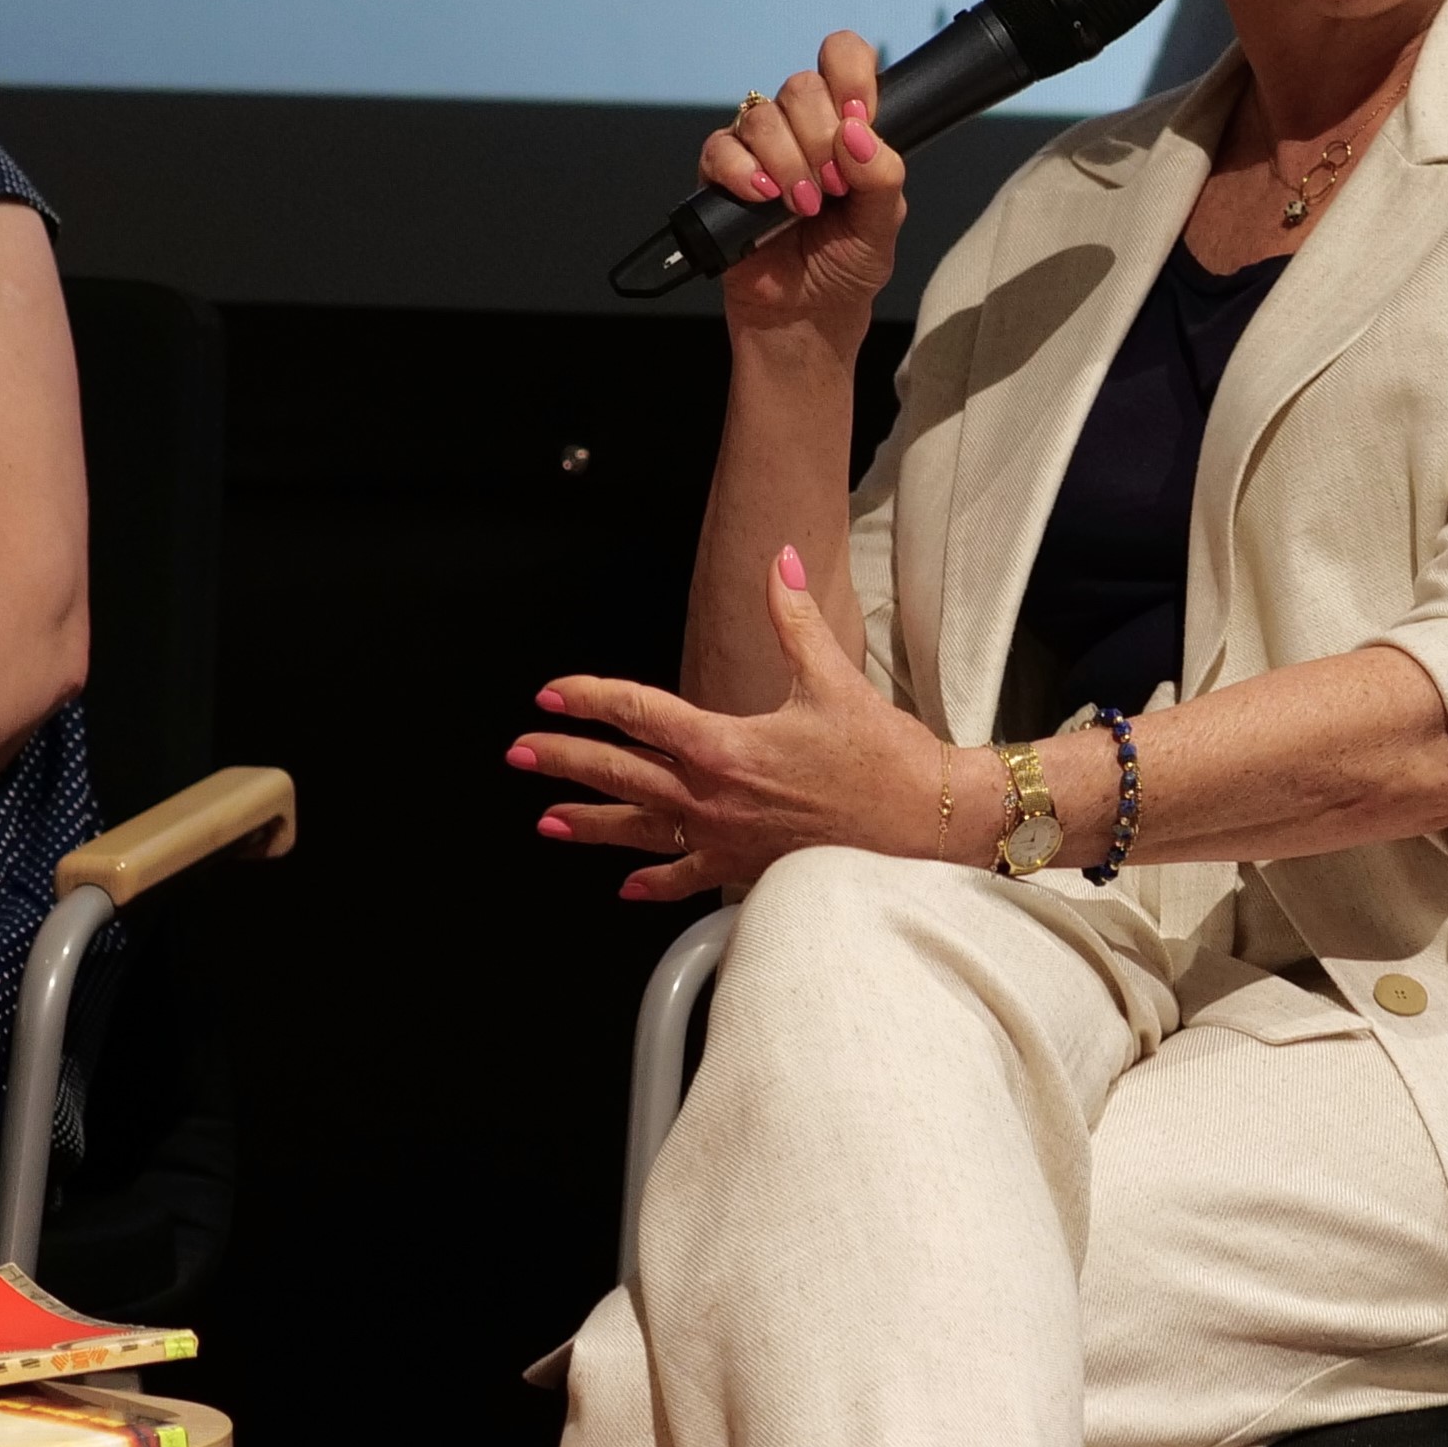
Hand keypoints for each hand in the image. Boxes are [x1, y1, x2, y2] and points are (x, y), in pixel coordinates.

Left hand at [518, 544, 959, 900]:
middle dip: (564, 761)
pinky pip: (686, 880)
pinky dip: (653, 882)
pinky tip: (626, 886)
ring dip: (591, 824)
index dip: (590, 698)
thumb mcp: (833, 678)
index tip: (552, 693)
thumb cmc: (884, 758)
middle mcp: (714, 798)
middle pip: (621, 775)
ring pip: (642, 832)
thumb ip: (794, 617)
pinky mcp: (747, 870)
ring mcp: (727, 840)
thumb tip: (778, 561)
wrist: (926, 826)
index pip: (640, 715)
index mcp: (726, 747)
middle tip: (521, 753)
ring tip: (548, 822)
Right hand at [706, 32, 908, 361]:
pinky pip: (721, 148)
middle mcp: (801, 127)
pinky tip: (763, 198)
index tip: (859, 116)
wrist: (806, 317)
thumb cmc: (847, 266)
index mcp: (846, 124)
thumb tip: (859, 134)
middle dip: (821, 137)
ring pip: (762, 116)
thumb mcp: (883, 225)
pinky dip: (743, 172)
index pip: (843, 57)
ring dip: (788, 162)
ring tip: (803, 207)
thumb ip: (883, 178)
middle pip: (801, 86)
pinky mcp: (721, 174)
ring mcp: (759, 148)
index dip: (850, 73)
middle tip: (834, 187)